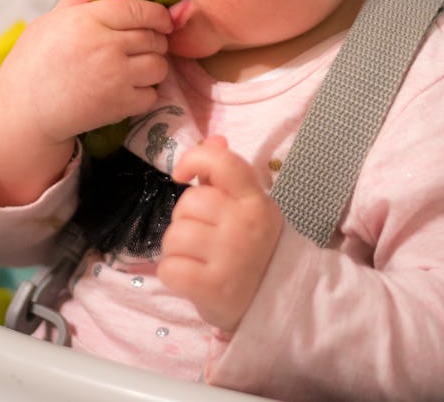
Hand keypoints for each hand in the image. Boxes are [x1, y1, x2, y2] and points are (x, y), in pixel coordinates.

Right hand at [0, 0, 172, 204]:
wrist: (22, 111)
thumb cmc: (31, 63)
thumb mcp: (49, 21)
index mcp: (88, 19)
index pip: (138, 9)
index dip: (158, 14)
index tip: (162, 20)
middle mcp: (106, 44)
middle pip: (153, 37)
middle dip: (156, 41)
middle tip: (146, 47)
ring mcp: (115, 75)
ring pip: (158, 66)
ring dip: (153, 67)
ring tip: (139, 69)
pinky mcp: (119, 104)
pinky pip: (152, 95)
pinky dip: (146, 94)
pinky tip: (130, 91)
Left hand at [158, 137, 282, 332]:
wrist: (274, 305)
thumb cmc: (252, 248)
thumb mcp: (246, 208)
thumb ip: (226, 175)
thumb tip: (214, 139)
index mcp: (255, 200)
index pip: (223, 162)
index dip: (195, 159)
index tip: (181, 175)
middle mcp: (245, 225)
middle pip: (188, 203)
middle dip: (184, 218)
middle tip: (201, 236)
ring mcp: (231, 257)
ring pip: (174, 236)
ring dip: (175, 248)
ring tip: (195, 258)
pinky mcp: (214, 288)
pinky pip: (169, 269)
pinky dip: (172, 274)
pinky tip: (189, 277)